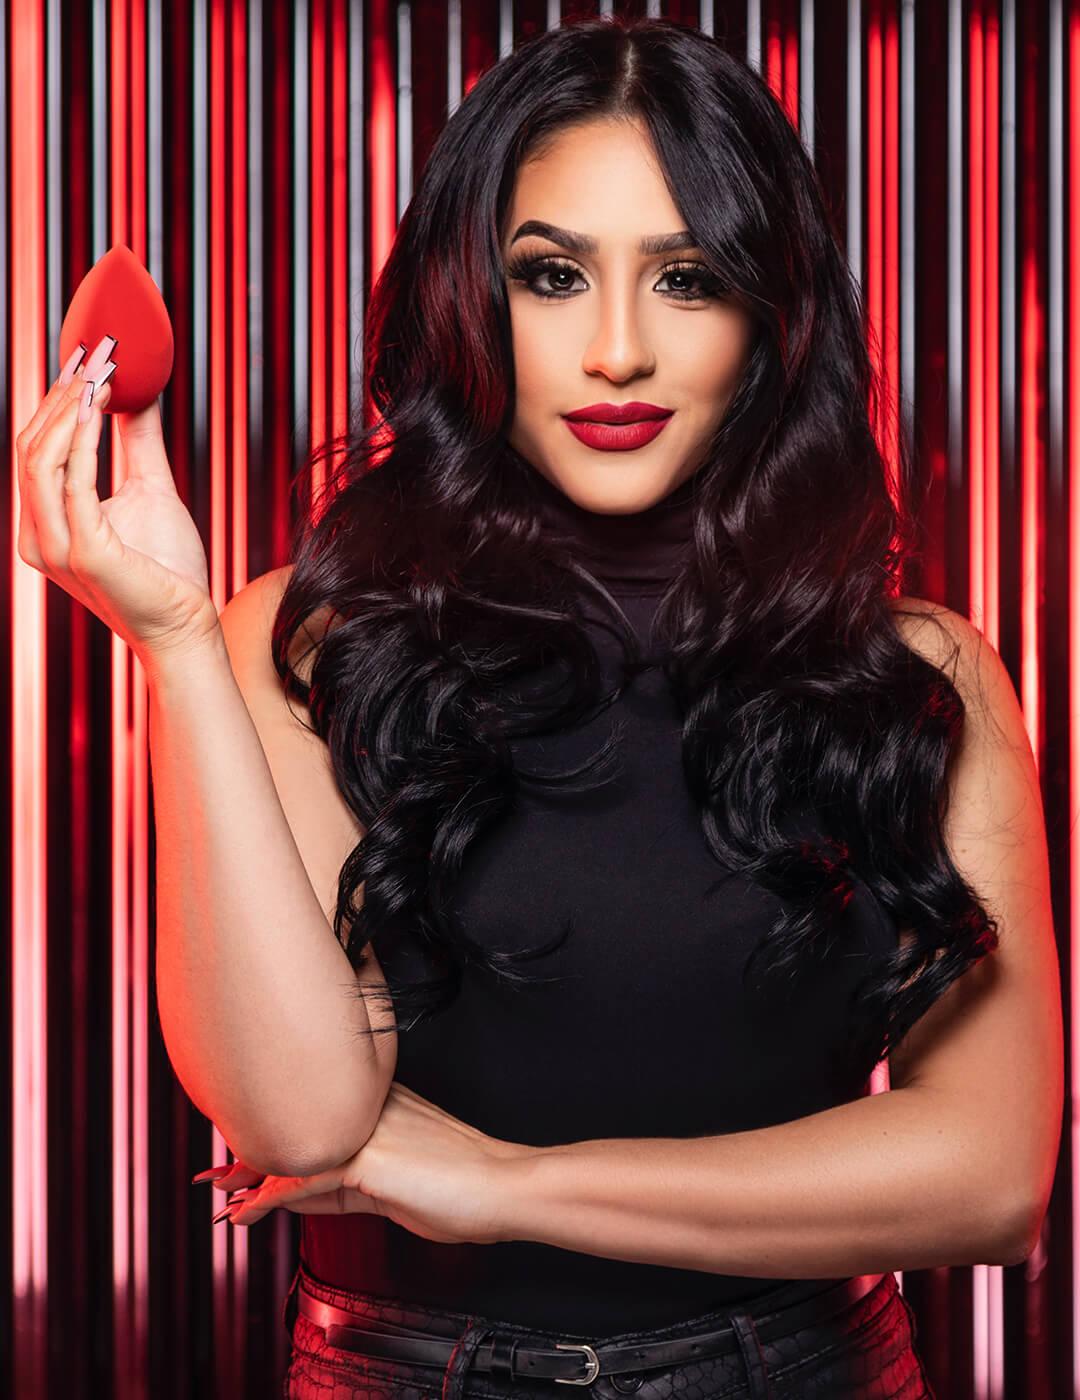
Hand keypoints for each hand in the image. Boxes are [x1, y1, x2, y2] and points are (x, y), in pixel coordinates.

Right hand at [15, 343, 219, 665]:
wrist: (188, 625)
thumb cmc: (169, 570)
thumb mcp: (150, 489)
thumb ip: (136, 441)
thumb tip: (135, 390)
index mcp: (46, 523)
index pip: (37, 450)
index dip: (56, 402)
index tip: (84, 361)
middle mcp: (39, 535)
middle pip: (33, 449)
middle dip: (61, 397)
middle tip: (93, 357)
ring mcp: (56, 547)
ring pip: (42, 461)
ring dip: (69, 411)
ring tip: (98, 374)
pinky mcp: (83, 554)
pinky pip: (72, 485)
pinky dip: (84, 440)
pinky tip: (101, 408)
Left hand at [199, 1082, 531, 1245]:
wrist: (502, 1186)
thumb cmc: (462, 1188)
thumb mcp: (395, 1184)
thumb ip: (348, 1186)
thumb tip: (300, 1197)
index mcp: (378, 1105)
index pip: (315, 1124)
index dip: (276, 1141)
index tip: (244, 1158)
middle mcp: (367, 1109)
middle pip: (297, 1131)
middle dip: (251, 1155)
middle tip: (214, 1176)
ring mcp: (366, 1130)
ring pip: (295, 1151)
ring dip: (250, 1178)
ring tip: (220, 1197)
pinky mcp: (367, 1159)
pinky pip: (306, 1180)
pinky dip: (269, 1198)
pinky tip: (247, 1212)